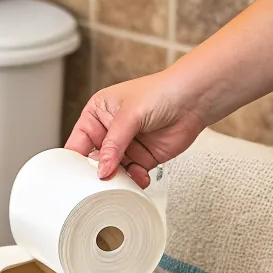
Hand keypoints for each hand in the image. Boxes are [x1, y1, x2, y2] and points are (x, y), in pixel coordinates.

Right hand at [65, 70, 205, 186]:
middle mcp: (109, 131)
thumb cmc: (163, 92)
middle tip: (100, 180)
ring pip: (112, 170)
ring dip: (116, 178)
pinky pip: (132, 175)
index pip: (78, 142)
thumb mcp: (129, 115)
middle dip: (97, 171)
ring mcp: (126, 145)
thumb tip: (101, 169)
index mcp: (97, 114)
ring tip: (121, 181)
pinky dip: (134, 180)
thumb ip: (113, 145)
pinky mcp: (143, 158)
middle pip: (94, 160)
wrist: (196, 98)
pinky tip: (139, 178)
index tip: (76, 175)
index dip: (76, 159)